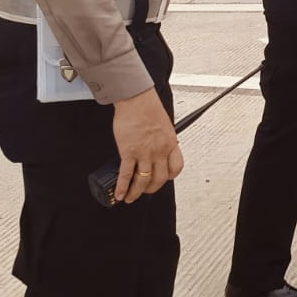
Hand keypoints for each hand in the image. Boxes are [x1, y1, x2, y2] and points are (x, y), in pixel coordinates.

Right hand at [111, 87, 183, 203]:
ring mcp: (144, 152)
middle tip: (145, 191)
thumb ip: (163, 139)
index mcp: (171, 143)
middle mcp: (159, 150)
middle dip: (152, 188)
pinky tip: (119, 193)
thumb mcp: (164, 125)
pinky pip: (126, 174)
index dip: (170, 176)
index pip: (176, 167)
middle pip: (159, 178)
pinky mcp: (128, 151)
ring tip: (131, 197)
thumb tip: (158, 147)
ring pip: (142, 181)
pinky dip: (122, 186)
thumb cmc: (148, 107)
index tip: (163, 179)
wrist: (136, 99)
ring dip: (136, 192)